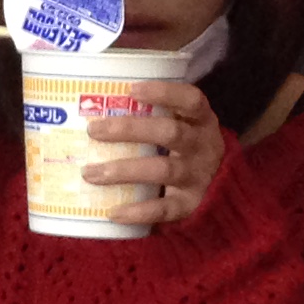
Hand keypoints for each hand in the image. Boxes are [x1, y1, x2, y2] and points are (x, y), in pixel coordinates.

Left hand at [83, 78, 226, 226]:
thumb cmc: (182, 149)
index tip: (132, 90)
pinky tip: (113, 212)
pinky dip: (138, 211)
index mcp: (200, 121)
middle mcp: (203, 145)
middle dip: (129, 129)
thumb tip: (85, 110)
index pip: (191, 100)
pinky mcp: (192, 204)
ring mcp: (199, 176)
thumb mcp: (177, 126)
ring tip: (89, 173)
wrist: (219, 190)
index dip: (164, 93)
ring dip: (123, 170)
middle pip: (170, 133)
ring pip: (163, 169)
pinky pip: (165, 209)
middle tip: (93, 130)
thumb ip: (147, 117)